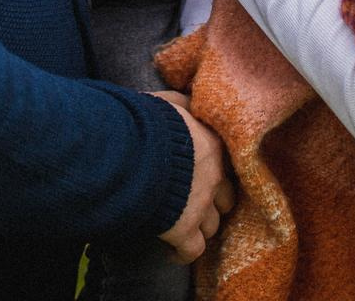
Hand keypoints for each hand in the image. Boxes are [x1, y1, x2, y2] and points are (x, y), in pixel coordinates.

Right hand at [154, 94, 236, 263]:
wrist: (126, 152)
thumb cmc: (143, 121)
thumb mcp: (167, 101)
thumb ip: (182, 102)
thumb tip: (188, 100)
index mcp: (213, 145)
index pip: (227, 163)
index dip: (215, 171)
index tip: (203, 174)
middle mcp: (213, 177)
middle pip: (226, 199)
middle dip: (213, 202)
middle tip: (196, 202)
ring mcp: (200, 206)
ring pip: (212, 226)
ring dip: (200, 227)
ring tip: (183, 226)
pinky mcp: (183, 230)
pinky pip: (192, 251)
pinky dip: (182, 254)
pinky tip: (172, 252)